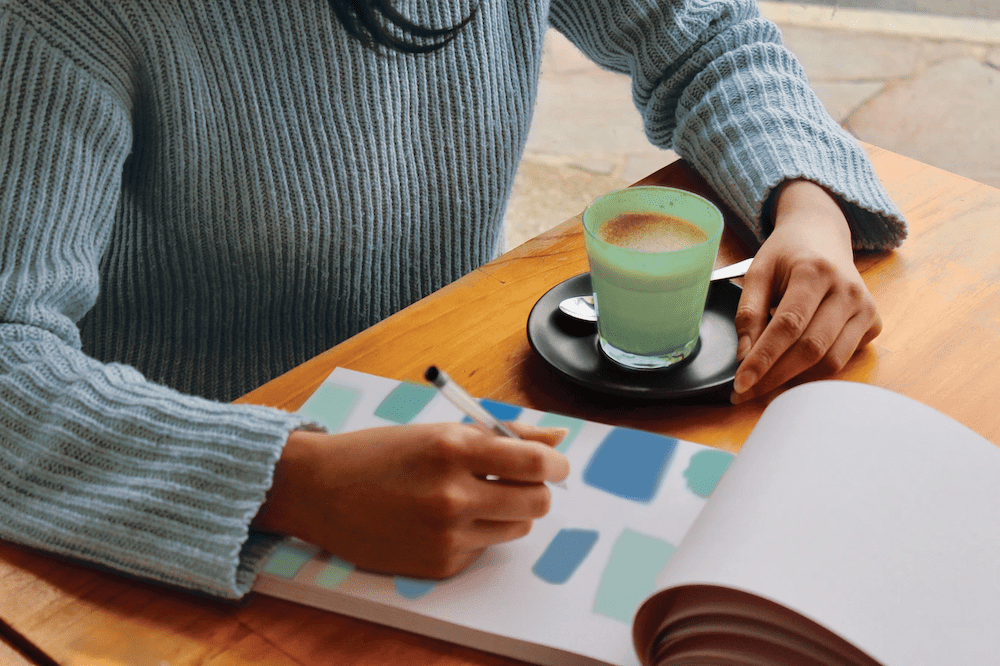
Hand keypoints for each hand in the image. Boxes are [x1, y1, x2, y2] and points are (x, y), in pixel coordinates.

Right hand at [253, 422, 569, 578]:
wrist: (319, 490)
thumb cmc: (379, 453)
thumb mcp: (440, 431)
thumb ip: (503, 435)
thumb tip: (558, 439)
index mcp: (453, 448)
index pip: (535, 462)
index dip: (556, 464)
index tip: (557, 464)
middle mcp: (452, 494)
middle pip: (536, 501)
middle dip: (537, 489)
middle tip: (520, 482)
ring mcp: (446, 534)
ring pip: (517, 527)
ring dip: (510, 512)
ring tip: (477, 497)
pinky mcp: (439, 563)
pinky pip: (485, 547)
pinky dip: (477, 532)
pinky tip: (444, 519)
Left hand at [731, 179, 880, 402]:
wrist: (823, 233)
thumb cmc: (787, 254)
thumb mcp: (758, 271)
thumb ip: (748, 311)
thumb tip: (744, 354)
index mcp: (814, 271)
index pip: (788, 325)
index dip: (763, 358)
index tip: (740, 382)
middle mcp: (847, 290)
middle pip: (811, 348)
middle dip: (775, 376)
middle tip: (746, 393)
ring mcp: (865, 308)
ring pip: (831, 361)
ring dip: (794, 380)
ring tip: (764, 385)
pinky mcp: (873, 322)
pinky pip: (843, 359)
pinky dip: (814, 371)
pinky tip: (791, 369)